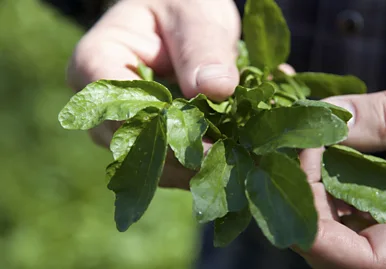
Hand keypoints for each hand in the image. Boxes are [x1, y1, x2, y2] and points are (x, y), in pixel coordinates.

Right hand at [66, 0, 239, 186]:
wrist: (183, 18)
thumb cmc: (181, 5)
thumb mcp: (195, 15)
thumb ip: (203, 47)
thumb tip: (215, 89)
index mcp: (96, 60)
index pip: (117, 107)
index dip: (162, 131)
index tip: (209, 147)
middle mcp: (104, 102)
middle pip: (136, 142)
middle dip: (186, 159)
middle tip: (235, 165)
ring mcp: (125, 123)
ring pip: (155, 161)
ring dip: (199, 166)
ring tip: (241, 163)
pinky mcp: (150, 136)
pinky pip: (173, 161)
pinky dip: (206, 160)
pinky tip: (236, 155)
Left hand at [293, 70, 385, 268]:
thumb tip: (327, 117)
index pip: (369, 263)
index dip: (319, 232)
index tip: (296, 171)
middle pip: (342, 247)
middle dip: (303, 204)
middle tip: (284, 150)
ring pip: (340, 219)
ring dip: (308, 182)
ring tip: (294, 137)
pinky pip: (351, 191)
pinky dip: (327, 165)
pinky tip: (316, 134)